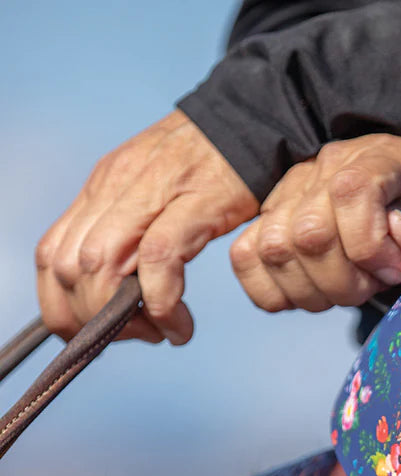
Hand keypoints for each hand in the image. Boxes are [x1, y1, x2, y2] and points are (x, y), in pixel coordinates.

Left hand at [36, 109, 258, 344]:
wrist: (254, 120)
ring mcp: (151, 193)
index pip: (51, 256)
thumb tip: (119, 285)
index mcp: (103, 189)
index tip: (101, 331)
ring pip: (101, 265)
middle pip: (69, 267)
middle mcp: (115, 189)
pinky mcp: (192, 203)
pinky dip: (162, 303)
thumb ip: (132, 230)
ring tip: (160, 330)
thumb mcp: (157, 193)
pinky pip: (157, 259)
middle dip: (94, 318)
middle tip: (139, 334)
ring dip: (125, 316)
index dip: (63, 306)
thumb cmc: (215, 166)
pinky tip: (181, 324)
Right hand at [229, 134, 400, 311]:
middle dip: (345, 281)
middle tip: (375, 285)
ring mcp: (290, 193)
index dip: (371, 247)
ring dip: (315, 290)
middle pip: (307, 234)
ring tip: (349, 289)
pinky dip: (275, 291)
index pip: (351, 194)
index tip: (396, 269)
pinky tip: (314, 292)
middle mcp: (322, 169)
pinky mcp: (271, 219)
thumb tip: (397, 235)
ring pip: (273, 250)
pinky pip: (245, 258)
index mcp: (374, 157)